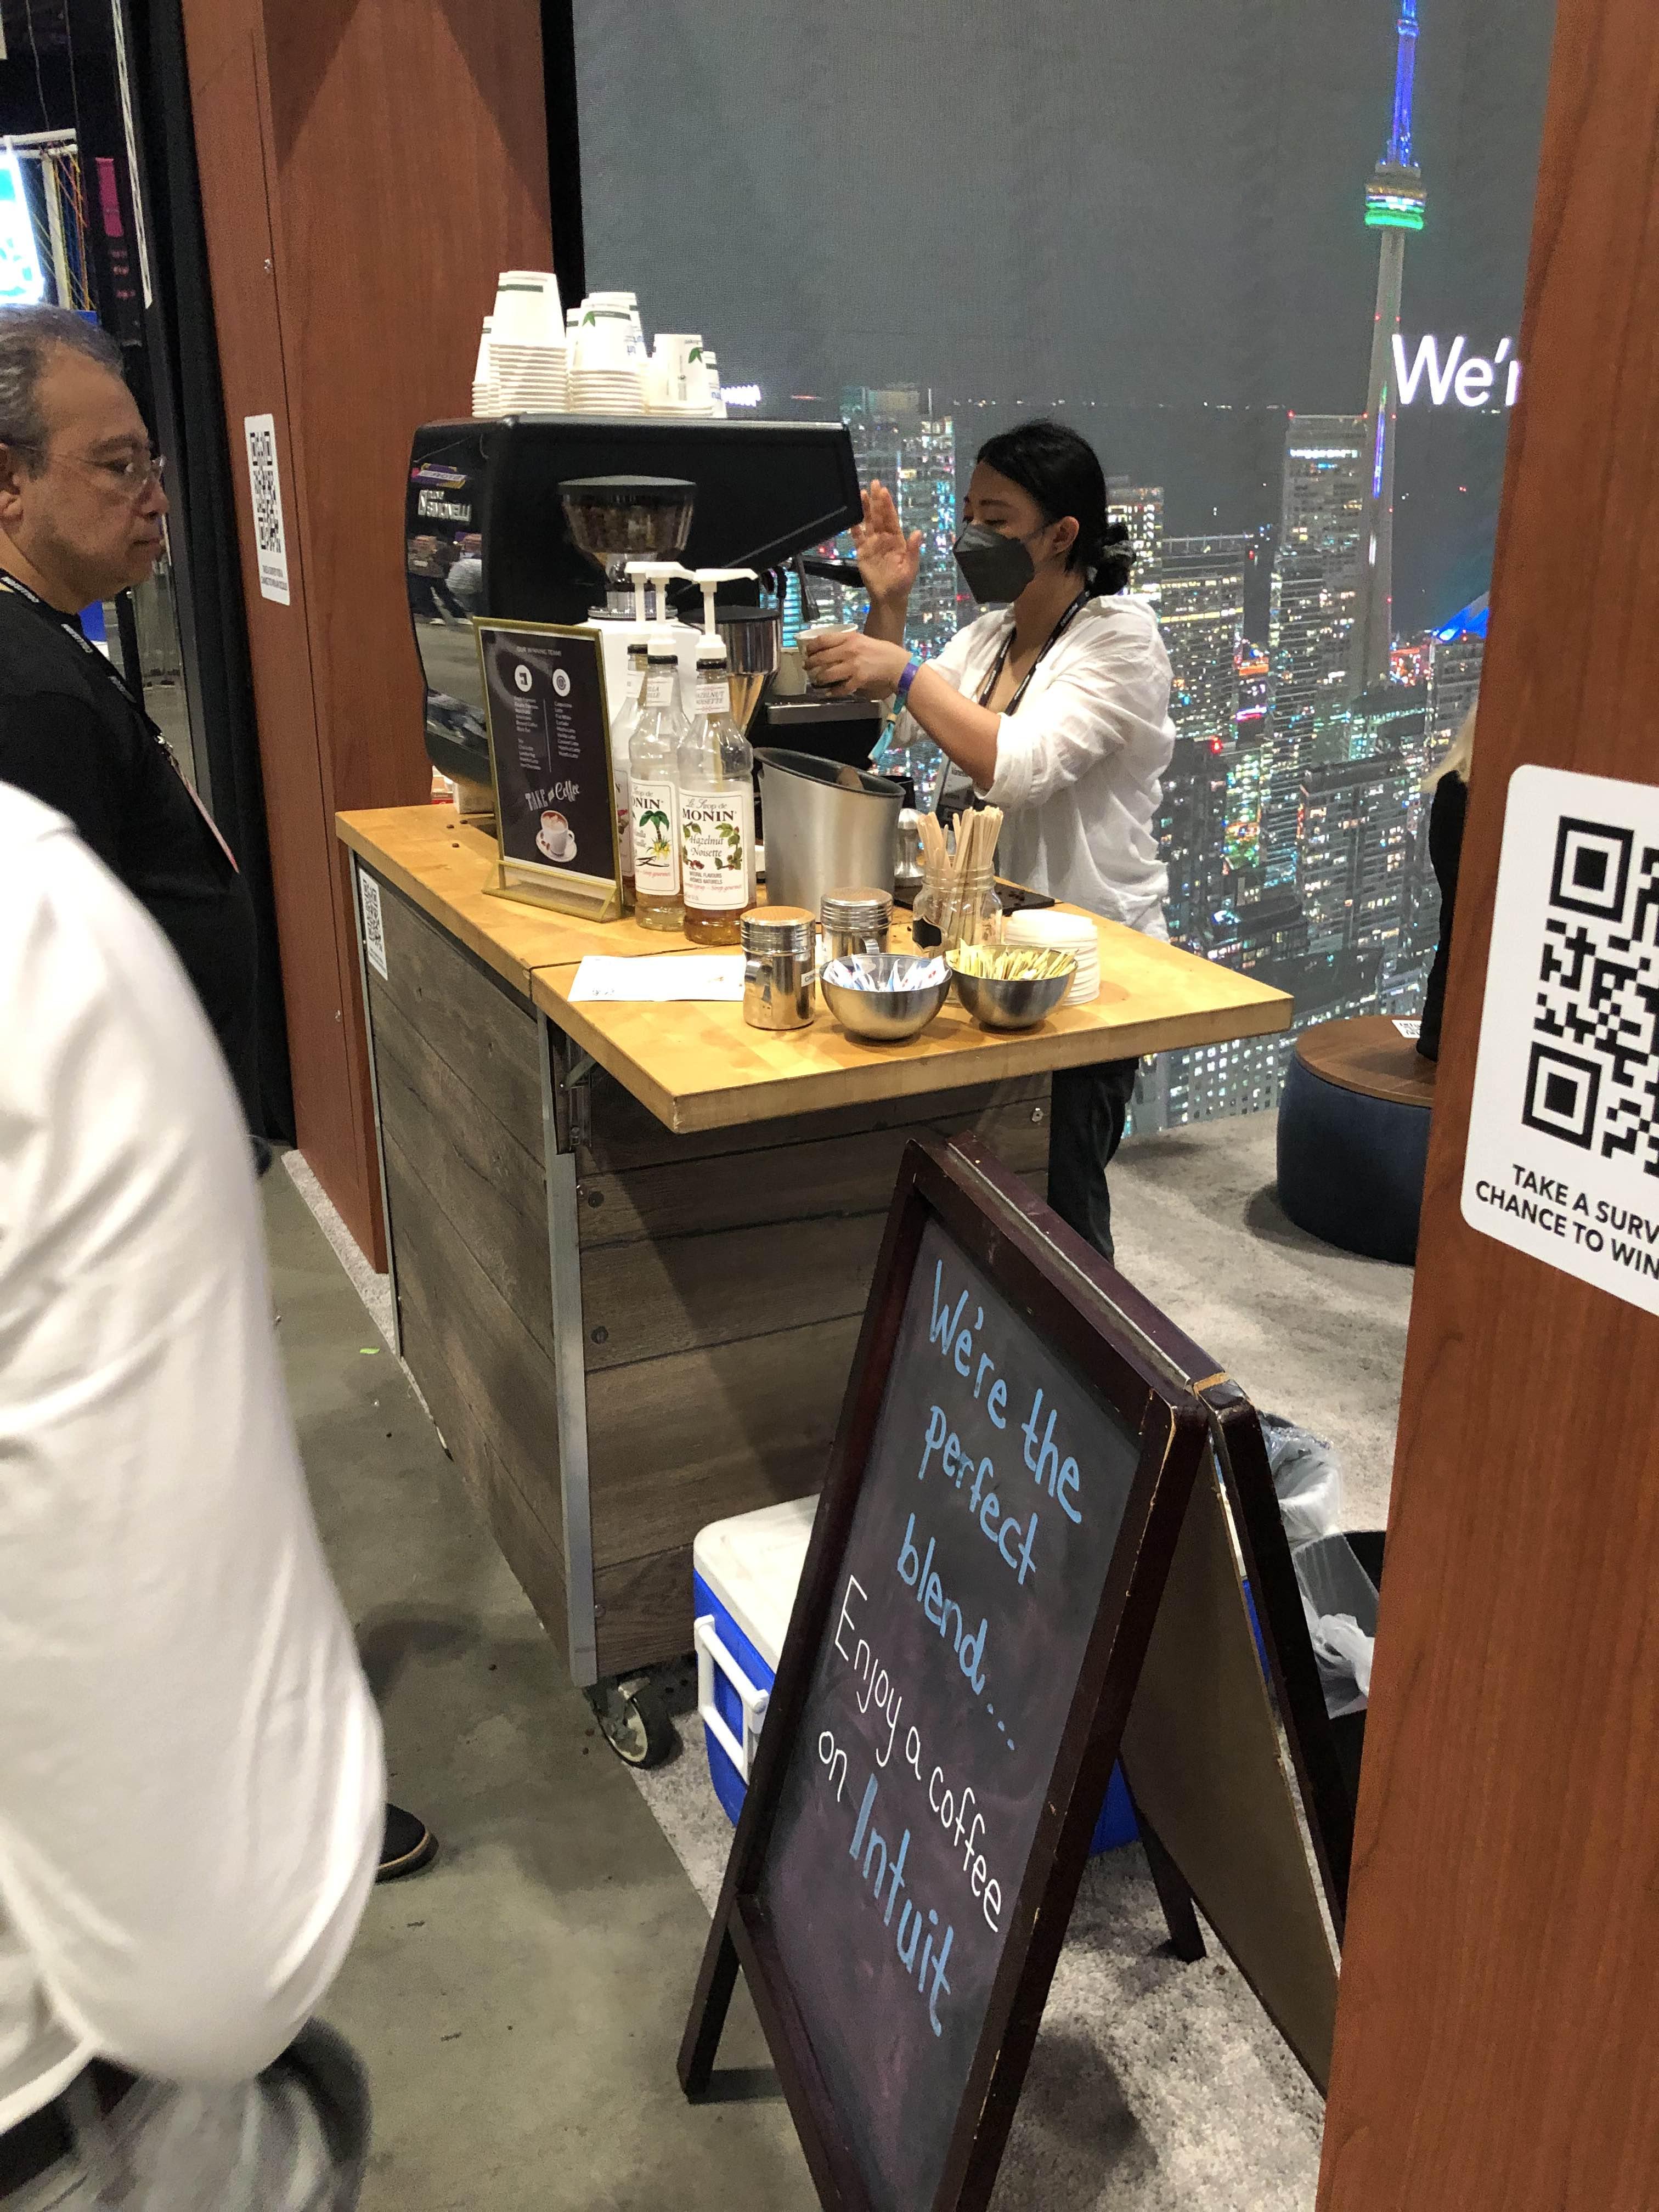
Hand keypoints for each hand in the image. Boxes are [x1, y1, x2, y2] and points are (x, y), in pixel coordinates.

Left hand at [799, 628, 909, 701]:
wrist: (899, 665)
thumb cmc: (883, 652)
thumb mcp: (863, 640)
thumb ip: (847, 643)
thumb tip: (829, 649)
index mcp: (850, 638)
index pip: (823, 640)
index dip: (811, 647)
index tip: (807, 651)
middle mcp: (849, 650)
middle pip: (821, 657)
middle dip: (811, 664)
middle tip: (807, 668)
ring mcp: (853, 666)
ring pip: (827, 674)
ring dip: (819, 679)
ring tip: (816, 681)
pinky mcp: (858, 680)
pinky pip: (840, 688)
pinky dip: (832, 692)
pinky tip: (828, 694)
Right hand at [851, 480, 922, 606]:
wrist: (889, 597)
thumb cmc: (902, 583)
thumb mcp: (911, 567)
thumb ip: (913, 550)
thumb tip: (917, 532)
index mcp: (897, 539)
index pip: (891, 519)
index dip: (887, 505)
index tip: (884, 492)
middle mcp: (884, 538)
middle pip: (879, 516)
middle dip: (877, 500)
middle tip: (874, 483)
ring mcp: (872, 544)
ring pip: (868, 523)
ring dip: (865, 509)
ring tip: (861, 493)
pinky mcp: (862, 552)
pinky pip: (857, 537)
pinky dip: (854, 528)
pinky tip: (851, 517)